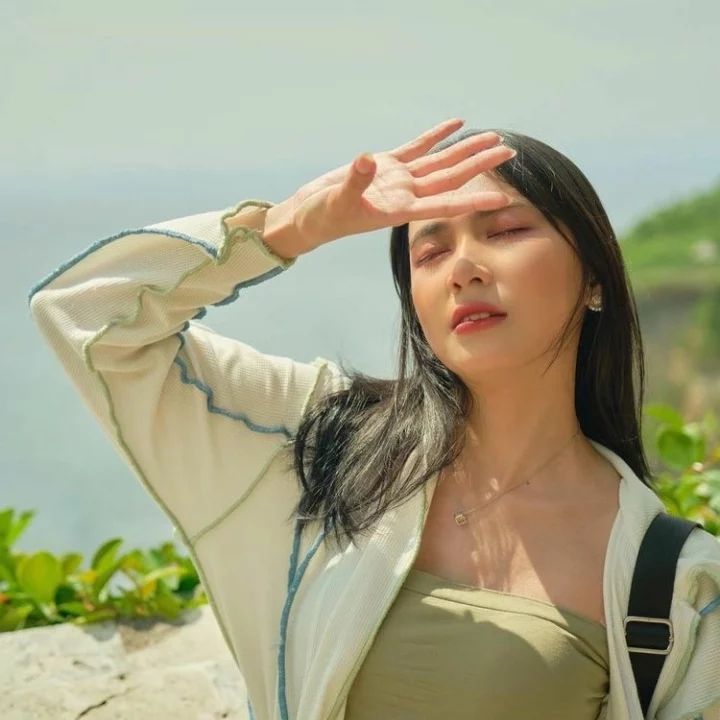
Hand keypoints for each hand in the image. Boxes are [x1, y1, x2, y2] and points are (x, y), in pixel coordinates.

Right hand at [287, 118, 516, 248]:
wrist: (309, 216)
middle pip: (451, 178)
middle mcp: (406, 195)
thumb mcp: (337, 202)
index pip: (445, 204)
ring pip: (439, 162)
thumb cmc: (322, 217)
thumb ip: (355, 182)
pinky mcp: (386, 166)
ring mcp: (398, 180)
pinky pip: (417, 148)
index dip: (473, 200)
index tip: (501, 198)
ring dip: (465, 150)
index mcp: (400, 209)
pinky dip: (436, 136)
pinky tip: (456, 124)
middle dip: (480, 165)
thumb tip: (367, 160)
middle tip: (510, 151)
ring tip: (494, 138)